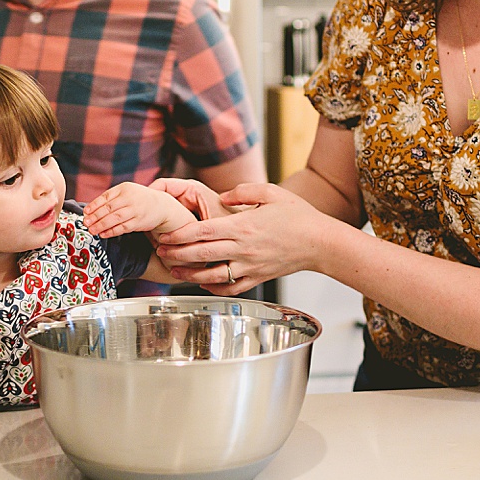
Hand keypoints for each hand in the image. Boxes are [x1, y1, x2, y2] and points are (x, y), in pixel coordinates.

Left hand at [83, 182, 192, 237]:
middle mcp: (130, 198)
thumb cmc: (139, 199)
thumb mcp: (126, 192)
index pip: (106, 197)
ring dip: (101, 225)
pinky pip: (123, 227)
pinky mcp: (139, 222)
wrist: (161, 205)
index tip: (85, 212)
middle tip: (86, 223)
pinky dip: (112, 231)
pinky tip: (104, 234)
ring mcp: (135, 210)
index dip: (94, 205)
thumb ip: (111, 199)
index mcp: (124, 188)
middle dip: (95, 217)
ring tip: (92, 230)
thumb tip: (90, 210)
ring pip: (115, 219)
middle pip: (109, 208)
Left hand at [154, 182, 326, 294]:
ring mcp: (250, 267)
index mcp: (244, 226)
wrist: (320, 243)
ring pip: (213, 275)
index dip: (181, 234)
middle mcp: (244, 249)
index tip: (165, 234)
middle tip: (159, 250)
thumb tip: (222, 195)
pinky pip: (231, 288)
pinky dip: (213, 288)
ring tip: (173, 269)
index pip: (204, 231)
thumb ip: (243, 191)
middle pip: (202, 254)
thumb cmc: (298, 215)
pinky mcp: (258, 278)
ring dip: (190, 274)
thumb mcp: (271, 192)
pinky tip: (202, 283)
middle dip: (177, 253)